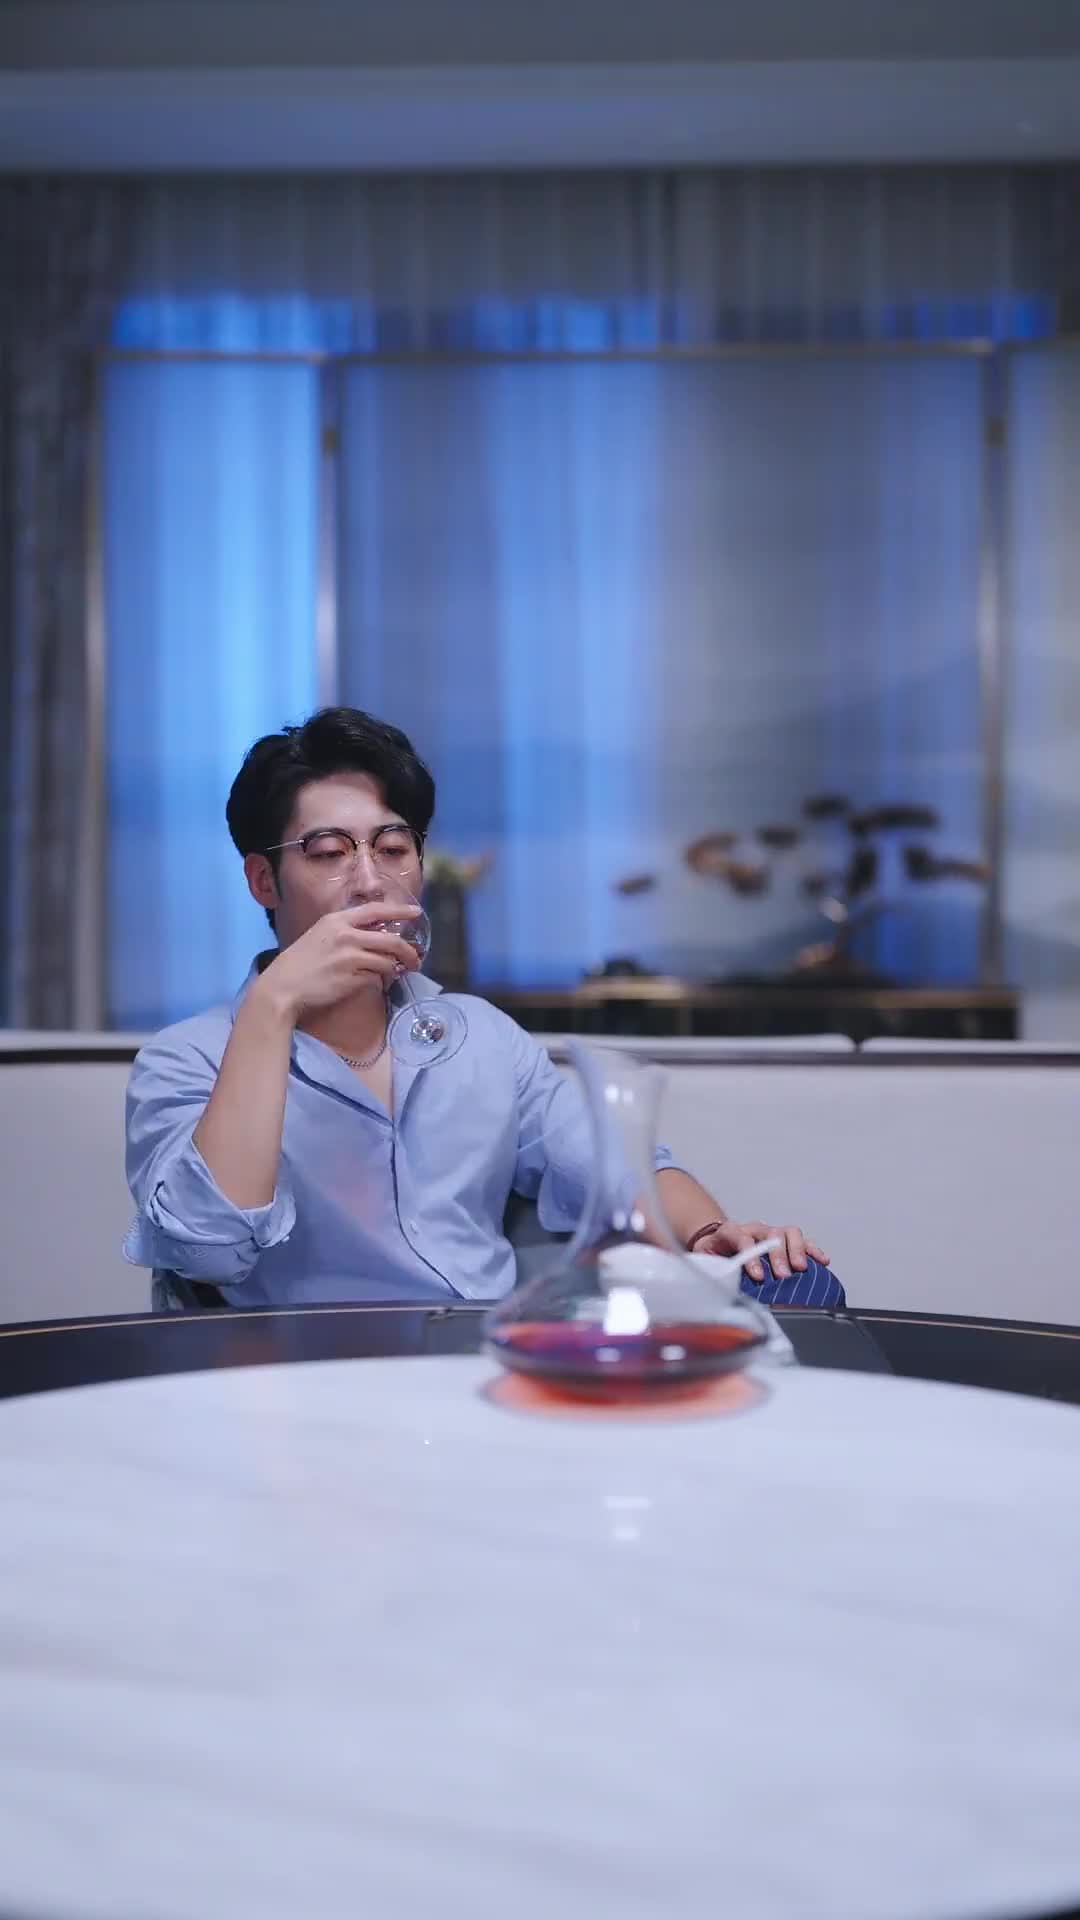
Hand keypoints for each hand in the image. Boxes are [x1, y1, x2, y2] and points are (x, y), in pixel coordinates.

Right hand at [255, 903, 421, 1021]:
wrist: (282, 987)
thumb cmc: (299, 964)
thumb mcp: (320, 936)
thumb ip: (345, 932)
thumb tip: (374, 936)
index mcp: (337, 921)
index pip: (376, 910)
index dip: (399, 911)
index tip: (416, 912)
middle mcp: (346, 935)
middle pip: (391, 940)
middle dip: (409, 952)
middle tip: (416, 960)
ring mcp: (350, 957)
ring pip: (387, 961)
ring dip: (395, 970)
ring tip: (396, 975)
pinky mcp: (352, 978)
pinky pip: (378, 979)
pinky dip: (381, 982)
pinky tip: (378, 984)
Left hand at [690, 1219, 829, 1283]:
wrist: (715, 1241)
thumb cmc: (713, 1254)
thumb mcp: (705, 1261)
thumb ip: (711, 1270)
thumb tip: (715, 1287)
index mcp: (730, 1232)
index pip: (742, 1239)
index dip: (752, 1257)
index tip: (759, 1277)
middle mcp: (753, 1229)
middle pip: (770, 1233)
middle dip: (778, 1255)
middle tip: (783, 1274)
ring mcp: (770, 1232)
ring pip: (788, 1233)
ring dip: (797, 1250)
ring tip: (802, 1268)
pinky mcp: (783, 1239)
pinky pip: (802, 1241)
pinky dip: (812, 1250)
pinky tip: (822, 1261)